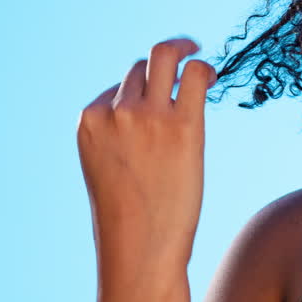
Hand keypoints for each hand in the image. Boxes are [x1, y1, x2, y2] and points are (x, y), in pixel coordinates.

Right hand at [77, 37, 217, 271]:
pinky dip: (204, 67)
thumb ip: (121, 137)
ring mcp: (147, 115)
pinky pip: (195, 75)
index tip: (157, 106)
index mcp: (89, 122)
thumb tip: (152, 111)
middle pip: (140, 67)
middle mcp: (115, 112)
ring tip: (198, 56)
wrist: (140, 249)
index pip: (116, 89)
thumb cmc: (130, 218)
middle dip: (161, 64)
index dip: (140, 94)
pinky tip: (213, 75)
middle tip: (183, 57)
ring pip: (164, 58)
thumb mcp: (110, 169)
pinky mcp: (183, 124)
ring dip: (182, 51)